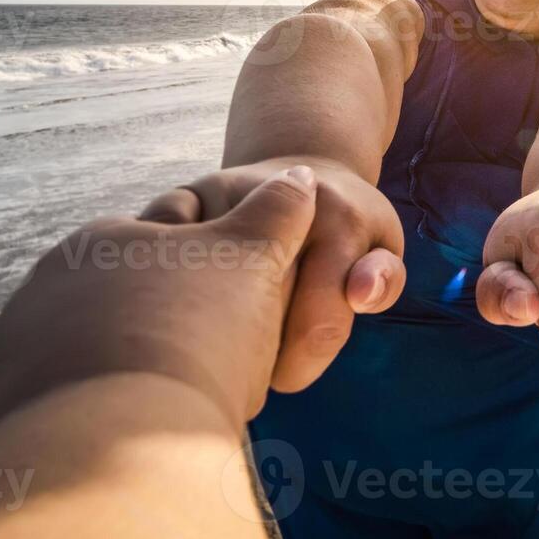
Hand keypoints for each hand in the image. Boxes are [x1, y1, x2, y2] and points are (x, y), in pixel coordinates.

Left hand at [0, 168, 320, 430]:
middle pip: (130, 292)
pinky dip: (106, 397)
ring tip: (183, 394)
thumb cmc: (196, 334)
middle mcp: (53, 277)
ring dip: (135, 357)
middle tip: (214, 354)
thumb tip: (300, 175)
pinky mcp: (15, 394)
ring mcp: (27, 336)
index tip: (240, 301)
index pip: (169, 236)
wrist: (121, 438)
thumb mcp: (251, 259)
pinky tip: (144, 419)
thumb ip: (277, 213)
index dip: (215, 265)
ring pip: (99, 340)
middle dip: (168, 313)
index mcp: (107, 237)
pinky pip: (75, 388)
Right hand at [140, 156, 405, 391]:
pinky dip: (159, 289)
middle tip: (247, 357)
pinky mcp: (183, 196)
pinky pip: (154, 256)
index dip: (299, 366)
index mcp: (340, 224)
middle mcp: (282, 204)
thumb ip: (384, 280)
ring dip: (198, 325)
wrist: (303, 166)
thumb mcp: (380, 247)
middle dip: (248, 353)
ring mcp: (226, 197)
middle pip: (252, 316)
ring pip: (197, 290)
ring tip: (215, 333)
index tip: (286, 372)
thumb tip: (361, 294)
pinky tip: (177, 302)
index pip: (317, 326)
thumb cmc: (346, 227)